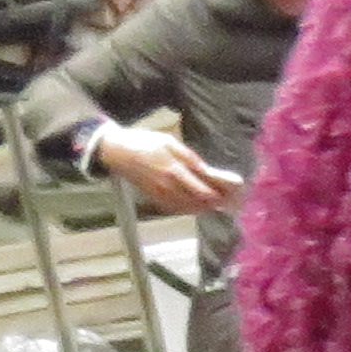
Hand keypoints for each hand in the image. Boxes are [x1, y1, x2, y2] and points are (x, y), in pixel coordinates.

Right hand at [91, 123, 238, 215]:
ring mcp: (161, 196)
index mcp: (174, 170)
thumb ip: (190, 158)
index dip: (220, 194)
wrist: (117, 152)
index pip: (203, 190)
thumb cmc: (144, 142)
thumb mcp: (169, 142)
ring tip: (220, 203)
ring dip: (206, 207)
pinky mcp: (156, 199)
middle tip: (231, 200)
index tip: (234, 193)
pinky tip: (199, 204)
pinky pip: (178, 209)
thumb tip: (208, 171)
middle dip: (217, 202)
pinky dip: (191, 208)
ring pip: (190, 209)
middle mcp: (169, 187)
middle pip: (199, 203)